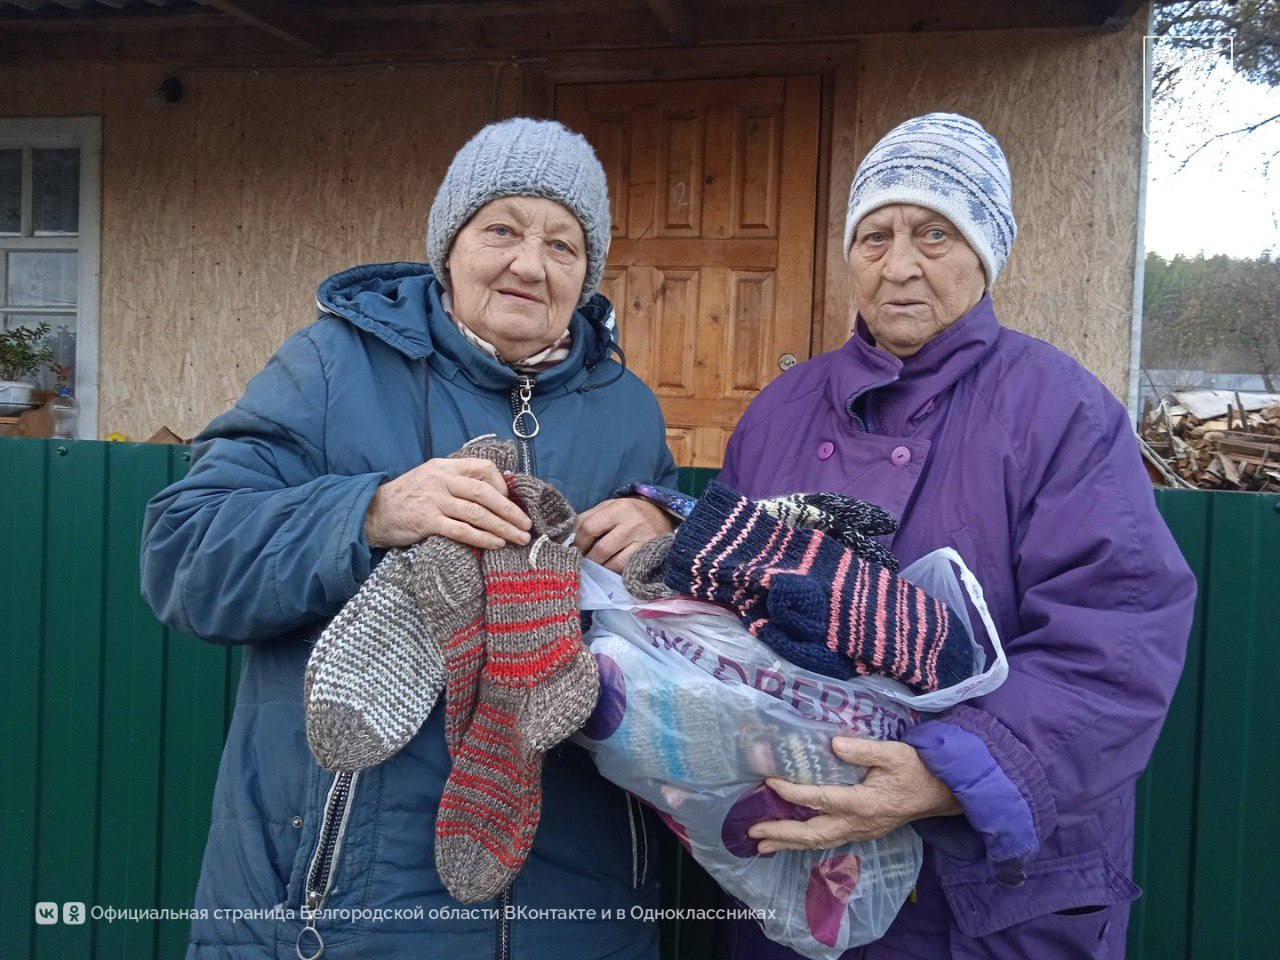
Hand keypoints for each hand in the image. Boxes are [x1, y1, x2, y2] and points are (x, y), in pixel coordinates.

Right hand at [364, 457, 531, 549]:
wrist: (372, 512)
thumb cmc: (407, 498)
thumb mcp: (431, 479)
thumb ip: (457, 482)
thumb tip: (492, 495)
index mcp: (445, 466)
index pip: (483, 468)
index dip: (502, 485)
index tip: (510, 502)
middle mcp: (441, 480)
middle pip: (484, 493)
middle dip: (510, 511)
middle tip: (526, 526)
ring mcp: (433, 500)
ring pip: (477, 513)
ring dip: (502, 527)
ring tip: (518, 538)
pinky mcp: (426, 521)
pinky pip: (461, 530)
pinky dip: (482, 537)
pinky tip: (495, 544)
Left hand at [574, 497, 678, 572]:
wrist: (661, 516)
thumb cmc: (628, 512)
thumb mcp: (609, 507)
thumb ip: (588, 517)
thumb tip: (569, 537)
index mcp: (618, 509)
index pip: (588, 527)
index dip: (578, 542)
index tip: (575, 549)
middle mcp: (631, 524)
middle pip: (601, 549)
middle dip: (588, 559)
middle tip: (583, 562)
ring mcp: (642, 542)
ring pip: (613, 563)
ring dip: (600, 568)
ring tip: (595, 567)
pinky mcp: (648, 555)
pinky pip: (626, 569)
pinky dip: (614, 571)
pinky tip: (609, 568)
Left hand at [748, 737, 960, 852]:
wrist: (939, 793)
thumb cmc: (915, 769)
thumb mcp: (893, 753)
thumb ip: (864, 750)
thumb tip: (834, 743)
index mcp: (863, 802)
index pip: (821, 799)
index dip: (793, 792)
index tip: (770, 782)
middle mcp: (858, 822)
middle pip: (813, 833)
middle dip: (782, 833)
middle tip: (753, 833)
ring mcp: (859, 831)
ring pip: (819, 842)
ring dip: (789, 844)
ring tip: (760, 845)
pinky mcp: (861, 832)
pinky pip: (828, 841)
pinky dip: (805, 843)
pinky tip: (790, 841)